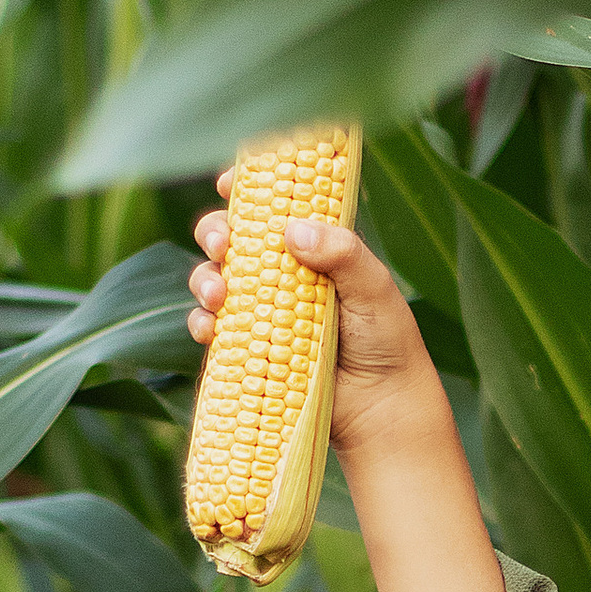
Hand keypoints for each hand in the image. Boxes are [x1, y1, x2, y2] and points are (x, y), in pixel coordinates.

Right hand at [191, 165, 506, 591]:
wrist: (381, 410)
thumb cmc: (388, 342)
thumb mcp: (375, 288)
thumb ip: (343, 253)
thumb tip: (292, 231)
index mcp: (314, 246)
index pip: (274, 203)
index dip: (246, 186)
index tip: (229, 181)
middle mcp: (283, 273)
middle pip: (233, 237)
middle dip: (217, 232)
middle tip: (225, 244)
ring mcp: (263, 310)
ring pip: (214, 278)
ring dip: (204, 277)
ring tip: (220, 293)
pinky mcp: (249, 348)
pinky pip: (212, 328)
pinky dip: (202, 323)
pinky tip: (212, 328)